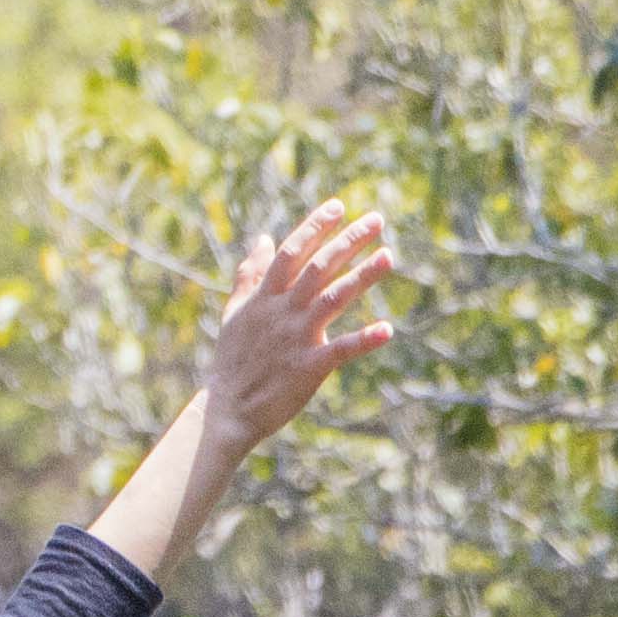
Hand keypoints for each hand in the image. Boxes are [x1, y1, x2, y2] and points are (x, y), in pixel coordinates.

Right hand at [195, 196, 399, 457]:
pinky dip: (364, 340)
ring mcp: (297, 338)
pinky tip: (387, 330)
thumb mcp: (235, 312)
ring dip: (363, 276)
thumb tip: (261, 238)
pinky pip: (341, 350)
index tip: (339, 206)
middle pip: (319, 267)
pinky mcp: (309, 367)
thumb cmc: (233, 361)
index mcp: (265, 297)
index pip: (291, 251)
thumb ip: (249, 274)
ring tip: (389, 256)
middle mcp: (283, 311)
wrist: (228, 410)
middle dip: (349, 241)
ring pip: (334, 299)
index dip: (315, 227)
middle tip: (377, 219)